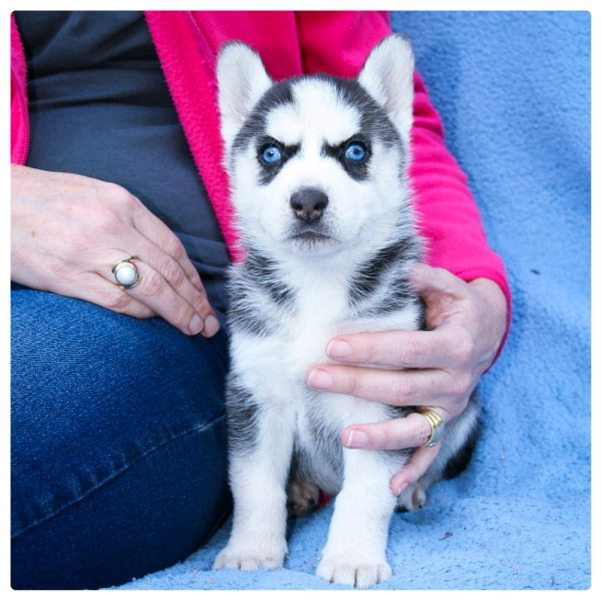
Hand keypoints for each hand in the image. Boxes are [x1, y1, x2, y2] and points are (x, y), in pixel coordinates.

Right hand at [11, 164, 219, 336]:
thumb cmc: (44, 199)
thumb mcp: (94, 195)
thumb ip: (129, 221)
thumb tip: (162, 257)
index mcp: (122, 203)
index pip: (173, 247)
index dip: (194, 278)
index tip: (204, 297)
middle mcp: (112, 226)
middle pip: (169, 271)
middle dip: (195, 301)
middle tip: (209, 323)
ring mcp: (91, 252)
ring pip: (151, 289)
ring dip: (178, 313)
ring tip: (193, 329)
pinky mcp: (69, 277)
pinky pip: (118, 301)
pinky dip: (141, 314)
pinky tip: (153, 321)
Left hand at [307, 263, 507, 494]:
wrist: (485, 333)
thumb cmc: (457, 308)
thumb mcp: (450, 288)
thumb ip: (428, 279)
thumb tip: (404, 270)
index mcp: (455, 345)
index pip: (406, 349)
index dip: (370, 349)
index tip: (332, 345)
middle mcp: (456, 381)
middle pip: (401, 387)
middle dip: (356, 384)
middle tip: (315, 377)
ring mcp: (451, 407)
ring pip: (414, 427)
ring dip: (380, 435)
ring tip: (345, 436)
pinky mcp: (446, 423)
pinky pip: (431, 451)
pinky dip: (413, 470)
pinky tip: (391, 487)